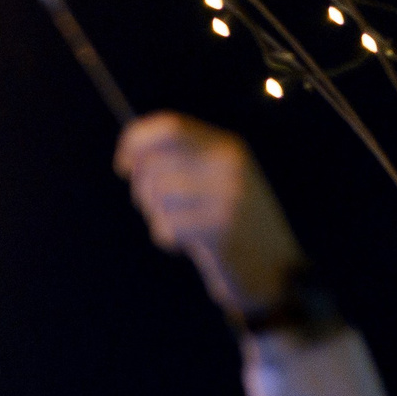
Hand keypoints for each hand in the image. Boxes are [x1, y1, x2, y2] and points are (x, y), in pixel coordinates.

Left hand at [114, 112, 305, 315]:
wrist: (274, 268)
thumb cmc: (231, 224)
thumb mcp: (216, 179)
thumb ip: (183, 160)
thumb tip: (131, 154)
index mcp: (228, 146)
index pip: (170, 126)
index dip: (136, 140)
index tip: (122, 164)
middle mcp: (230, 164)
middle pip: (155, 163)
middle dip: (142, 189)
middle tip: (157, 208)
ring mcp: (228, 195)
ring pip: (157, 195)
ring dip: (158, 216)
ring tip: (181, 226)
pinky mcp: (221, 228)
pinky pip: (166, 225)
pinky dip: (167, 238)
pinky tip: (187, 243)